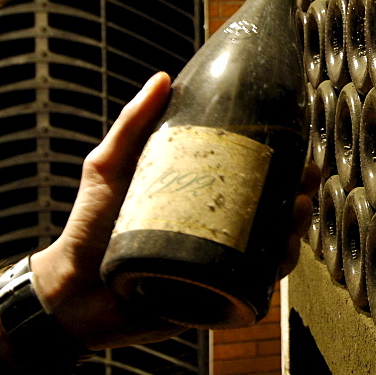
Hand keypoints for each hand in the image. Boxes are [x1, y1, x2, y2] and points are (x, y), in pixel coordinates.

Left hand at [29, 72, 320, 350]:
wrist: (72, 290)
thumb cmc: (87, 228)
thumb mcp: (108, 167)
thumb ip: (131, 123)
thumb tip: (163, 78)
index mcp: (201, 194)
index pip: (252, 173)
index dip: (284, 161)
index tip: (298, 147)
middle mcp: (217, 227)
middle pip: (273, 208)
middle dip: (300, 194)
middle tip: (303, 183)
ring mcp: (218, 263)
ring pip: (273, 244)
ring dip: (294, 230)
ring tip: (293, 217)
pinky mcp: (216, 296)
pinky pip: (257, 283)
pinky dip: (276, 269)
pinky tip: (281, 255)